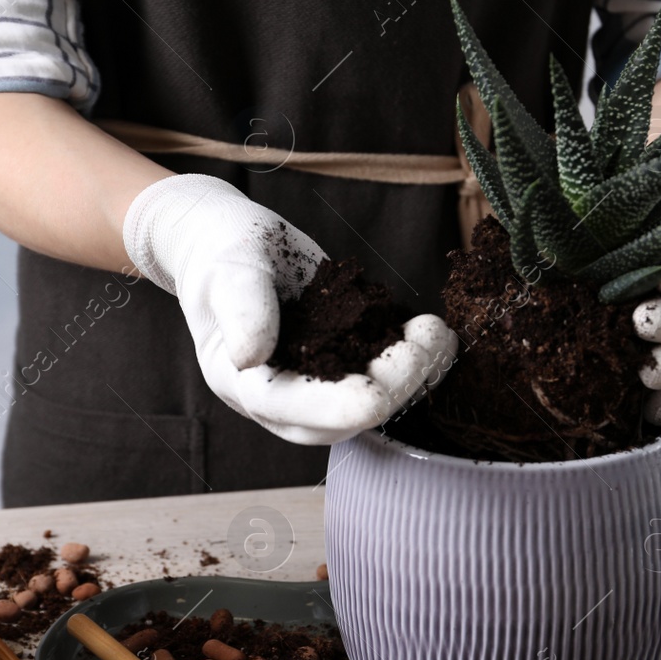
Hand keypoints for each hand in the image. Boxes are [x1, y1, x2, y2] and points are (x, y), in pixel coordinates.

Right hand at [123, 174, 456, 444]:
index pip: (291, 409)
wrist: (229, 240)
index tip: (377, 392)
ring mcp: (315, 383)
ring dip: (412, 377)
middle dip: (391, 388)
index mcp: (243, 381)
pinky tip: (437, 336)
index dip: (336, 406)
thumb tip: (249, 358)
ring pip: (370, 404)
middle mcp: (282, 394)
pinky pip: (383, 378)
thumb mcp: (230, 270)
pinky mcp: (341, 364)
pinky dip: (416, 364)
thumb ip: (243, 309)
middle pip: (340, 419)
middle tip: (423, 342)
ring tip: (436, 333)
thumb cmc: (223, 250)